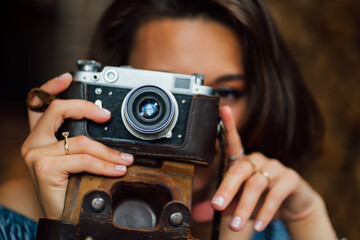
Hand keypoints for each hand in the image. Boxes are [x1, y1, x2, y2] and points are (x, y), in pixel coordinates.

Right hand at [21, 73, 133, 218]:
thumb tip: (106, 130)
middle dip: (86, 107)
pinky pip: (83, 159)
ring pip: (80, 140)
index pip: (39, 105)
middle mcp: (34, 142)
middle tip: (106, 115)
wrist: (61, 217)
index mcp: (40, 137)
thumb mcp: (74, 162)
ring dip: (108, 151)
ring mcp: (36, 154)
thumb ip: (80, 144)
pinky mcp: (44, 168)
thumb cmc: (68, 189)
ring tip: (125, 158)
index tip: (68, 78)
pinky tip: (117, 168)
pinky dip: (105, 164)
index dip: (51, 87)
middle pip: (58, 110)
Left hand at [210, 106, 321, 231]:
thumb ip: (221, 206)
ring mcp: (275, 167)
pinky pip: (275, 194)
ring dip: (245, 207)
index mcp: (243, 162)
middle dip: (227, 189)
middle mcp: (258, 160)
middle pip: (239, 169)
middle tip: (217, 207)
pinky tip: (257, 225)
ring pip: (256, 183)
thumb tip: (197, 213)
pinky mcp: (290, 179)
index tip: (223, 110)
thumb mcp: (238, 203)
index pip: (234, 141)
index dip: (228, 126)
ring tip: (235, 225)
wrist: (292, 206)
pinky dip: (265, 211)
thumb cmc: (260, 199)